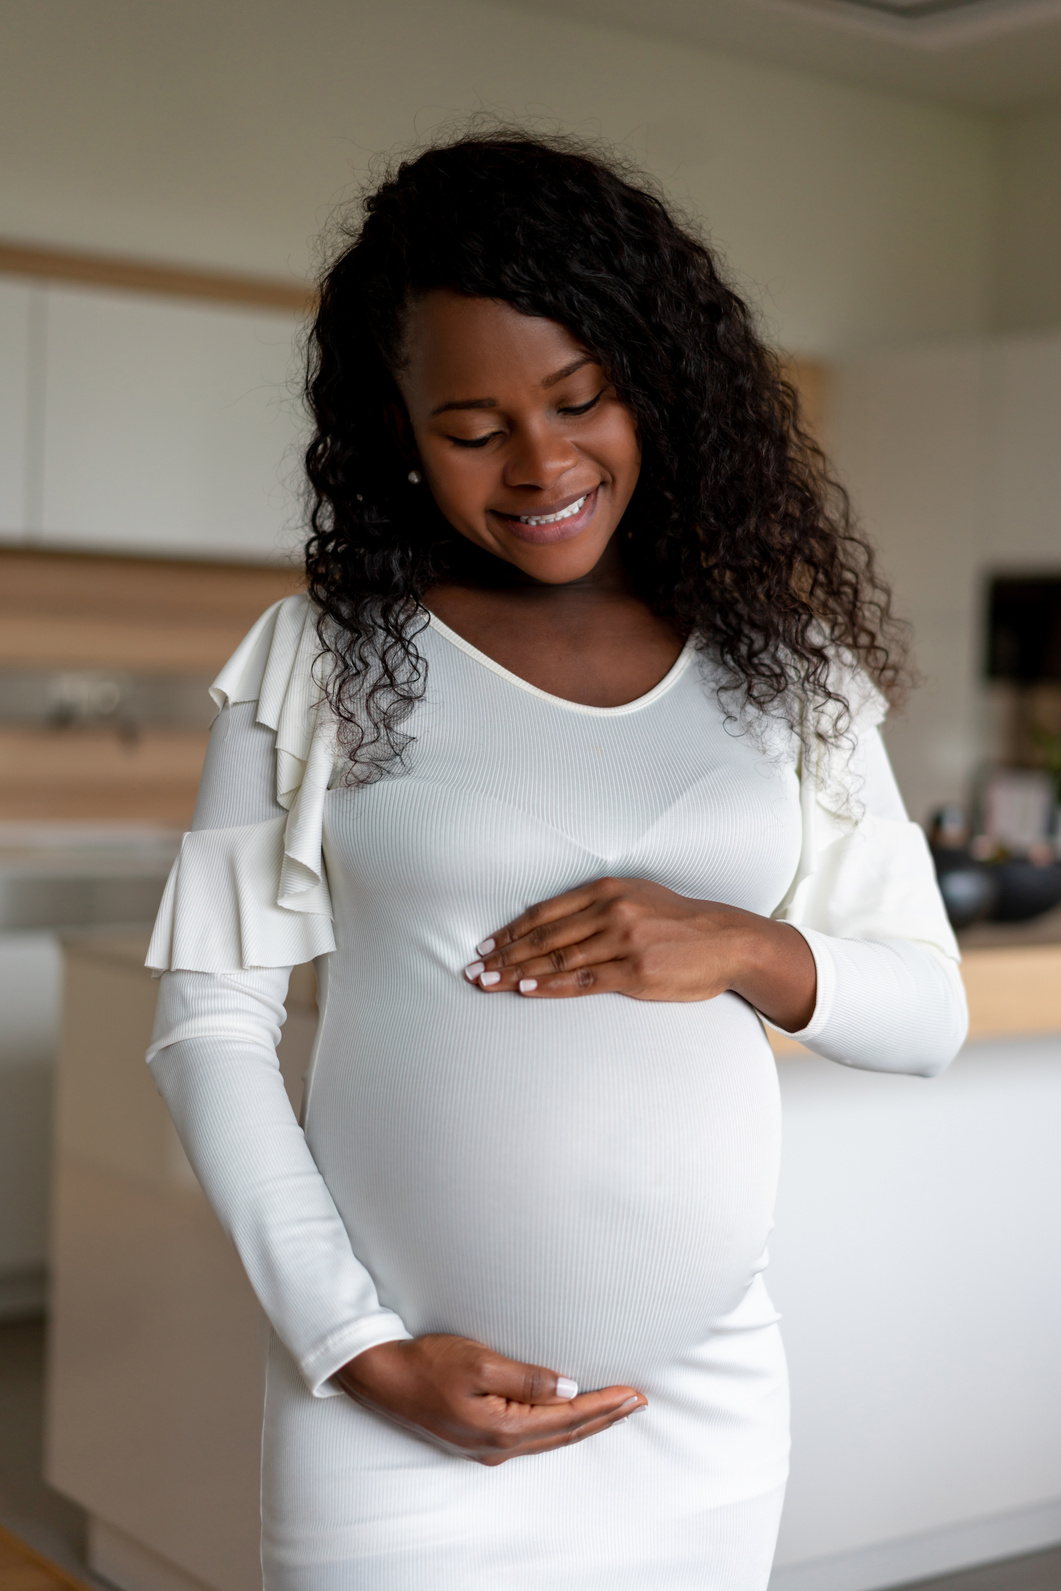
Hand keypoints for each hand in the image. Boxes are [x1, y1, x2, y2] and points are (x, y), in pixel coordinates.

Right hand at [335, 1334, 644, 1463]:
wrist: (384, 1378)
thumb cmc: (428, 1364)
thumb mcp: (479, 1362)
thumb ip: (527, 1379)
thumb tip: (568, 1390)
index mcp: (503, 1428)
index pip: (569, 1418)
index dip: (605, 1406)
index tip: (634, 1394)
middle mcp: (500, 1445)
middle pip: (565, 1433)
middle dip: (604, 1417)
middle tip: (637, 1402)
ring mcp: (488, 1445)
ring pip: (551, 1437)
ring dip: (585, 1423)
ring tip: (613, 1408)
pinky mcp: (479, 1436)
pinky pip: (533, 1435)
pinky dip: (560, 1425)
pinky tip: (567, 1416)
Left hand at [465, 876, 815, 1030]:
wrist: (727, 941)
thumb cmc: (679, 922)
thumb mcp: (638, 897)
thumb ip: (598, 906)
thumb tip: (553, 923)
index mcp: (608, 890)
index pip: (545, 913)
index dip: (511, 931)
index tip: (485, 947)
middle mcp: (612, 911)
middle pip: (544, 936)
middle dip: (504, 955)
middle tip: (474, 971)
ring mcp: (623, 942)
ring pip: (558, 958)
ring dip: (518, 973)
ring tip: (489, 984)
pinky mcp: (635, 972)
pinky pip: (583, 980)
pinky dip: (551, 985)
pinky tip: (527, 990)